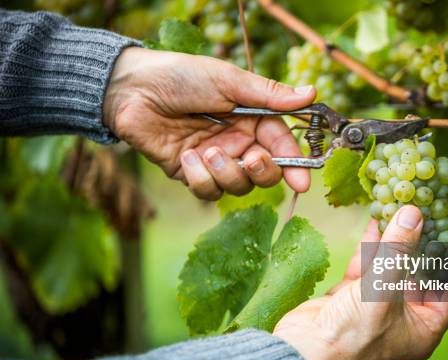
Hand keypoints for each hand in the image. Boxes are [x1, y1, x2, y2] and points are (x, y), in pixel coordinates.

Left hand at [103, 47, 315, 199]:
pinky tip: (185, 156)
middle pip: (265, 174)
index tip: (302, 183)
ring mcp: (215, 161)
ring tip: (206, 151)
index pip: (282, 146)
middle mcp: (238, 142)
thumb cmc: (182, 77)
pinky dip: (199, 177)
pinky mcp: (192, 174)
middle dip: (262, 173)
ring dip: (227, 173)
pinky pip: (207, 191)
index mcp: (253, 119)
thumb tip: (312, 93)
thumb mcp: (229, 81)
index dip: (294, 165)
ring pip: (238, 187)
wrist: (133, 90)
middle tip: (252, 159)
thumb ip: (270, 95)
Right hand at [274, 206, 447, 359]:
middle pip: (421, 274)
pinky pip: (368, 267)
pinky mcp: (352, 297)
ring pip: (392, 267)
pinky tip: (376, 221)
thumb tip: (414, 214)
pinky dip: (371, 246)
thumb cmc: (353, 332)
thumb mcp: (383, 288)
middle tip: (430, 214)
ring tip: (403, 210)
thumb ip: (400, 249)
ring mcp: (376, 307)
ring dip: (395, 240)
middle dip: (423, 243)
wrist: (304, 351)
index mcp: (423, 329)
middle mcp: (403, 319)